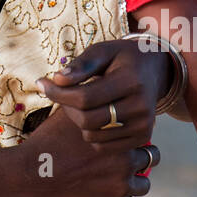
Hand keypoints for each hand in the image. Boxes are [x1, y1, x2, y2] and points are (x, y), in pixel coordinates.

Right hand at [12, 108, 156, 196]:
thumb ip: (83, 98)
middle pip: (151, 158)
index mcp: (118, 135)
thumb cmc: (48, 140)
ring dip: (134, 182)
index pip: (144, 135)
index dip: (133, 137)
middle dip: (141, 158)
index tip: (123, 138)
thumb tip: (82, 75)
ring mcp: (121, 185)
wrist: (31, 174)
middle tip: (125, 160)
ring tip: (118, 179)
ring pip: (144, 185)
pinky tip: (111, 195)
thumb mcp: (67, 113)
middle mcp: (126, 160)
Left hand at [37, 36, 168, 145]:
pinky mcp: (141, 138)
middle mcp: (141, 107)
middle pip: (87, 119)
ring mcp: (144, 126)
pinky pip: (103, 146)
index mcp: (131, 81)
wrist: (153, 70)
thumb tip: (58, 79)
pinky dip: (91, 133)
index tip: (43, 82)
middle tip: (59, 93)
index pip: (85, 97)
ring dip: (77, 121)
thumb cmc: (122, 58)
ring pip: (92, 135)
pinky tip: (91, 115)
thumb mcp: (103, 50)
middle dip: (66, 107)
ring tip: (78, 103)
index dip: (57, 93)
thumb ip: (81, 64)